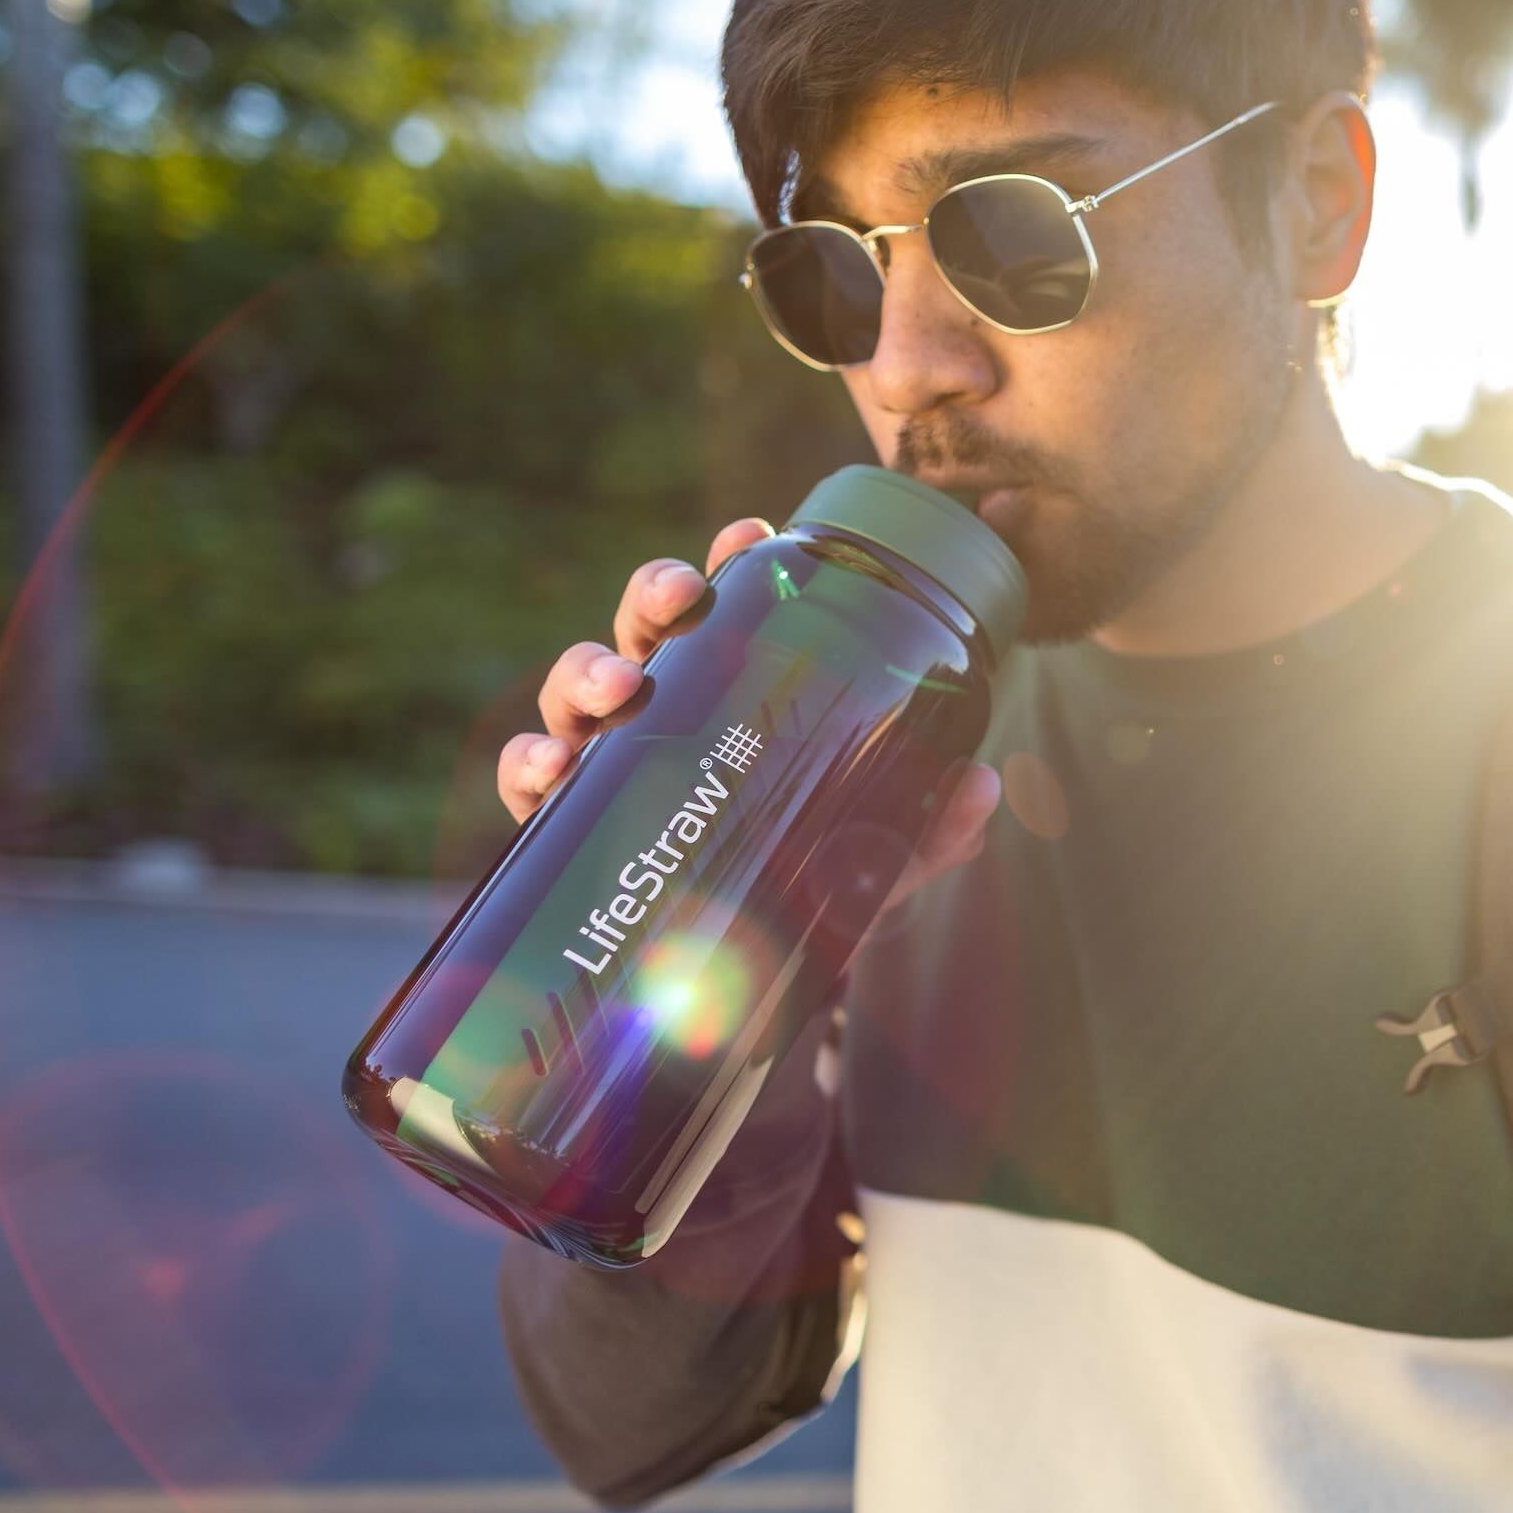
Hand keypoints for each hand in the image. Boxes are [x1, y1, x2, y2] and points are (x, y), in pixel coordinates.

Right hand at [494, 518, 1003, 915]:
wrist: (723, 977)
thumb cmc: (794, 882)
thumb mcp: (865, 859)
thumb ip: (921, 830)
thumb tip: (982, 790)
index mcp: (733, 687)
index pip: (732, 605)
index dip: (731, 560)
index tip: (750, 535)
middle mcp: (665, 706)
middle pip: (646, 626)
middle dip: (654, 593)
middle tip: (680, 599)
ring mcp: (607, 757)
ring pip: (578, 685)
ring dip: (588, 670)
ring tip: (620, 689)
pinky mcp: (566, 818)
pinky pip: (530, 777)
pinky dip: (531, 764)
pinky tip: (550, 771)